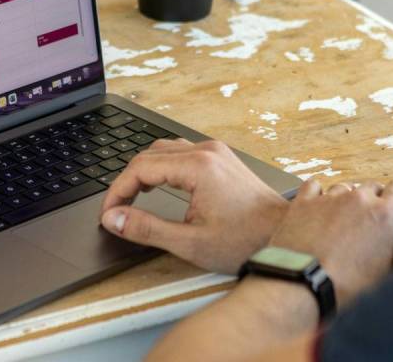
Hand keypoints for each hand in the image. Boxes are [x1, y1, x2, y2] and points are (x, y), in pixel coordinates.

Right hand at [100, 139, 288, 273]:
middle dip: (127, 180)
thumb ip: (146, 229)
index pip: (140, 168)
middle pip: (149, 155)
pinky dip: (162, 167)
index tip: (109, 213)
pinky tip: (157, 186)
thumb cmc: (245, 241)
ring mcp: (215, 153)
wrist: (284, 237)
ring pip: (164, 150)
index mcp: (198, 167)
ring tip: (131, 198)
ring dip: (143, 171)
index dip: (118, 191)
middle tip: (116, 209)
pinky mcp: (220, 159)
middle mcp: (207, 152)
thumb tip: (114, 219)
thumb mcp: (190, 242)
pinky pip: (181, 153)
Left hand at [269, 180, 392, 307]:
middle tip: (367, 221)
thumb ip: (391, 250)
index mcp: (384, 215)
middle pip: (372, 187)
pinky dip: (318, 194)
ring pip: (344, 187)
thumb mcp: (383, 274)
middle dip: (373, 200)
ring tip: (340, 220)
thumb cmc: (345, 287)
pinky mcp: (304, 201)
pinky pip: (314, 186)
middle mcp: (358, 200)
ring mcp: (330, 198)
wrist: (303, 284)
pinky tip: (317, 207)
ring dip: (345, 200)